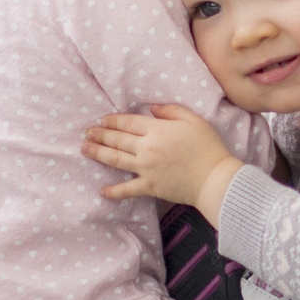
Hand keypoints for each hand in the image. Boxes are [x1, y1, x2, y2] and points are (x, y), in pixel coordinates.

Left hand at [81, 104, 243, 222]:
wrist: (215, 179)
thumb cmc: (207, 147)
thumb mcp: (193, 119)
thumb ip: (170, 110)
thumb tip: (151, 108)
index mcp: (157, 130)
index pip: (128, 122)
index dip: (113, 120)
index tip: (102, 120)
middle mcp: (147, 148)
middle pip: (118, 139)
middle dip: (100, 135)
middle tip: (87, 133)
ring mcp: (146, 169)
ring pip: (116, 159)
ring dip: (98, 154)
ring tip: (84, 149)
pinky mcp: (150, 187)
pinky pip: (127, 190)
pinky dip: (114, 191)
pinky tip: (102, 191)